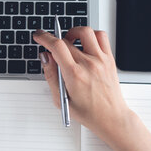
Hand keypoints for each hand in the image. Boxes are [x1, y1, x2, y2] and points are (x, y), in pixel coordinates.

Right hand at [33, 27, 132, 142]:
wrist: (111, 118)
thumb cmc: (89, 112)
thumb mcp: (60, 100)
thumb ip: (50, 76)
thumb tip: (45, 57)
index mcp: (74, 75)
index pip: (56, 46)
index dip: (44, 37)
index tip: (39, 36)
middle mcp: (89, 64)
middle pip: (67, 41)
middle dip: (55, 42)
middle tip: (53, 50)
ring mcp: (101, 60)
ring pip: (85, 32)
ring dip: (74, 33)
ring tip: (69, 41)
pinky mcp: (110, 59)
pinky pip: (101, 36)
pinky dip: (91, 35)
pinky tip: (85, 43)